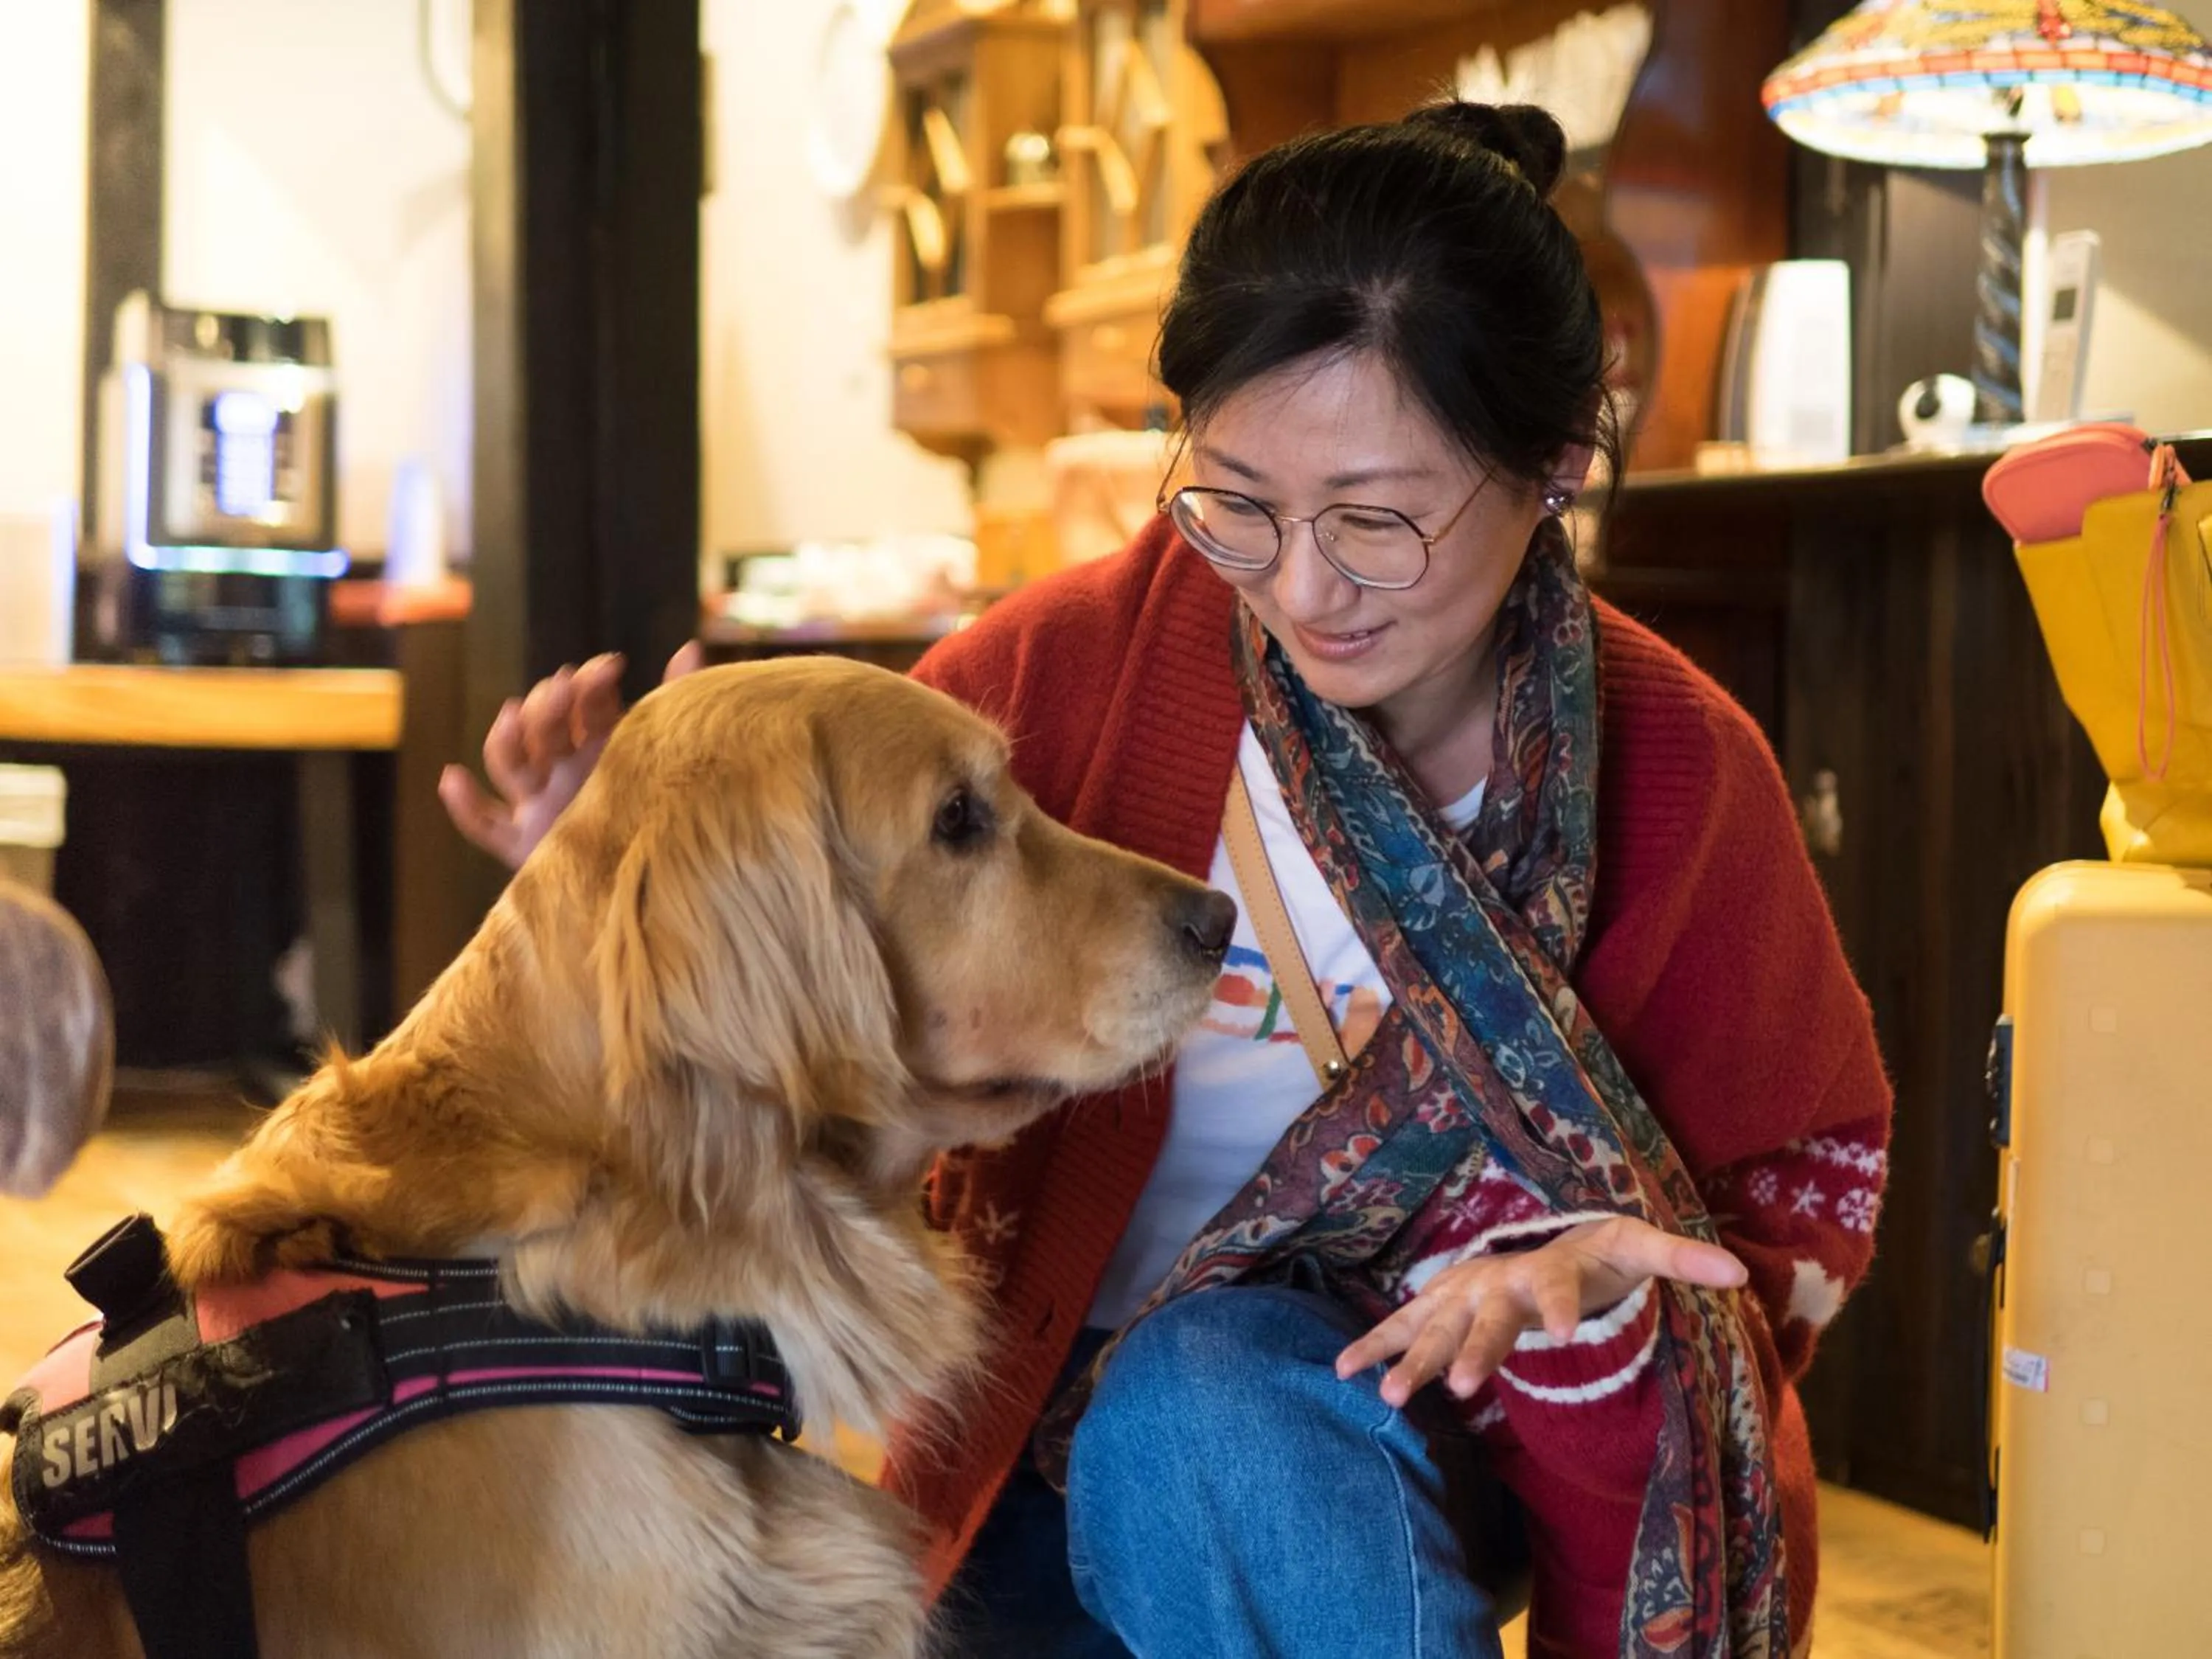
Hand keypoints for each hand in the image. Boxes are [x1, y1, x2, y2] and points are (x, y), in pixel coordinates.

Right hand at [438, 642, 703, 868]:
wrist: (661, 882)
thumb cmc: (671, 810)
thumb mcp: (672, 750)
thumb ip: (677, 699)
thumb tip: (690, 645)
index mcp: (598, 745)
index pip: (584, 704)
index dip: (591, 682)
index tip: (609, 667)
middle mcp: (563, 772)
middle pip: (542, 727)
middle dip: (551, 701)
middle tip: (567, 685)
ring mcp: (539, 805)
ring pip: (510, 763)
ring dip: (508, 735)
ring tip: (516, 713)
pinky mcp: (524, 845)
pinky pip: (484, 824)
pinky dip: (464, 803)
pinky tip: (452, 778)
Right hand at [1334, 1216, 1746, 1408]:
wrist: (1547, 1238)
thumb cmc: (1598, 1254)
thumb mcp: (1641, 1250)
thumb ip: (1683, 1260)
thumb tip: (1740, 1274)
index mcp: (1550, 1266)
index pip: (1559, 1284)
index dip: (1564, 1306)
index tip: (1570, 1335)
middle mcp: (1500, 1277)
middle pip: (1488, 1316)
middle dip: (1474, 1350)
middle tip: (1459, 1388)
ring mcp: (1463, 1292)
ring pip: (1436, 1327)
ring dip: (1412, 1359)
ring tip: (1394, 1397)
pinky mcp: (1439, 1307)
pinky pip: (1401, 1327)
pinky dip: (1374, 1347)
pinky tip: (1344, 1374)